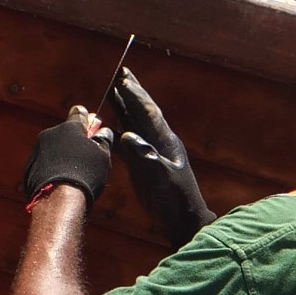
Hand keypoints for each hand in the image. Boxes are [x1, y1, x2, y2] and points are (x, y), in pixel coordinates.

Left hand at [25, 109, 112, 203]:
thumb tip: (103, 132)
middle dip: (74, 141)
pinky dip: (52, 169)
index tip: (93, 129)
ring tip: (73, 174)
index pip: (79, 113)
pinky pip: (44, 163)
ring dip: (62, 156)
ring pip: (53, 148)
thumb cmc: (85, 174)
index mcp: (70, 127)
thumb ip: (103, 140)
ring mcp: (37, 150)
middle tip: (86, 157)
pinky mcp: (30, 166)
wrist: (59, 198)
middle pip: (64, 132)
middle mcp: (50, 133)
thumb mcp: (103, 156)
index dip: (87, 120)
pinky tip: (61, 182)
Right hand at [102, 71, 214, 237]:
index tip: (123, 78)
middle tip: (122, 72)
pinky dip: (121, 129)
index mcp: (165, 142)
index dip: (135, 95)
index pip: (148, 113)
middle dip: (132, 92)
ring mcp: (152, 153)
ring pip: (136, 123)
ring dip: (126, 106)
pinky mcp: (144, 165)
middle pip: (143, 111)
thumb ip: (145, 159)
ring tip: (116, 90)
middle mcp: (159, 142)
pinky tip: (113, 125)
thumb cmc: (175, 202)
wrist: (182, 222)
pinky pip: (130, 141)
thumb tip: (127, 137)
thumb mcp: (160, 181)